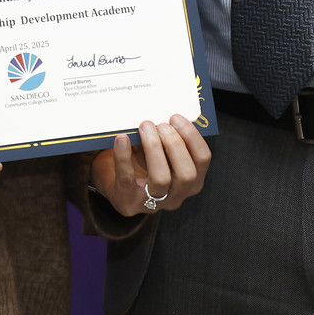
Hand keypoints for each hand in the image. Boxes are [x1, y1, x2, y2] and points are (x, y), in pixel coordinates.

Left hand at [88, 115, 209, 215]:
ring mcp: (153, 203)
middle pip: (187, 174)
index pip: (202, 160)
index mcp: (191, 181)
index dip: (192, 137)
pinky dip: (124, 156)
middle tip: (160, 125)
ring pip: (162, 179)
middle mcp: (176, 196)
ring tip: (145, 128)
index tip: (176, 117)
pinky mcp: (128, 202)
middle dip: (175, 145)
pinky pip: (127, 179)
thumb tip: (165, 111)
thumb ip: (167, 137)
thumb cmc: (139, 160)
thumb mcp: (159, 150)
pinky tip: (121, 139)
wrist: (110, 180)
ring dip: (154, 149)